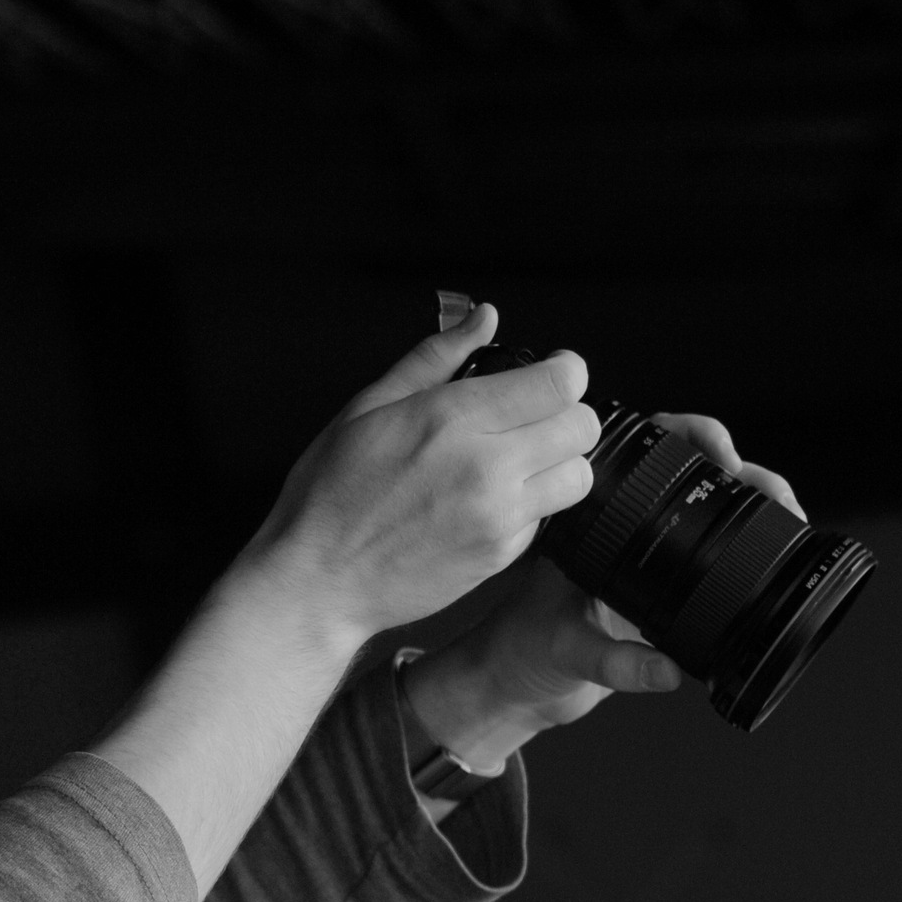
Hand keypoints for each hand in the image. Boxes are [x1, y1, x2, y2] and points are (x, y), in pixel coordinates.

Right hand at [234, 303, 601, 658]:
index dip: (563, 372)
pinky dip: (529, 507)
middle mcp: (486, 467)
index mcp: (451, 418)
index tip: (549, 376)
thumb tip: (481, 319)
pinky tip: (487, 504)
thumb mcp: (367, 408)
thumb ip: (433, 358)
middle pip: (582, 426)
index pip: (560, 383)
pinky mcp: (500, 555)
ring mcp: (498, 516)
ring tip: (517, 464)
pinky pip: (546, 519)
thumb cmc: (330, 497)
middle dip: (565, 415)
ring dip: (558, 464)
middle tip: (532, 420)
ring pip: (578, 476)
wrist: (318, 581)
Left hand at [401, 413, 802, 770]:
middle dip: (743, 470)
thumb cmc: (526, 652)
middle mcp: (620, 523)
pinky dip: (746, 538)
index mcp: (589, 516)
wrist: (519, 682)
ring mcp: (645, 548)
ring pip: (710, 503)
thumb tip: (668, 670)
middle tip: (772, 490)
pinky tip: (777, 546)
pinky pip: (712, 544)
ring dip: (754, 500)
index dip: (691, 437)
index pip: (646, 450)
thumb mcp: (568, 652)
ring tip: (789, 513)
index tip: (723, 456)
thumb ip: (614, 663)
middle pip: (693, 470)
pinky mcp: (663, 579)